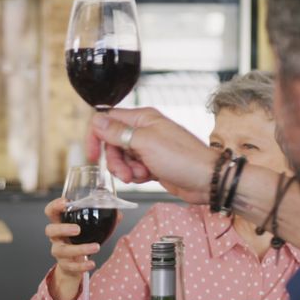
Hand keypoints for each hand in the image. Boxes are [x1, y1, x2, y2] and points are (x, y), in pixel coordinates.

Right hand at [44, 197, 98, 293]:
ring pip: (62, 250)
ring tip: (96, 247)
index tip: (66, 202)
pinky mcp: (64, 265)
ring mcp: (58, 251)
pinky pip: (70, 266)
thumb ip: (102, 220)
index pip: (50, 211)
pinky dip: (82, 265)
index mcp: (60, 223)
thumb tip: (118, 214)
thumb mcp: (88, 228)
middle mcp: (56, 237)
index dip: (55, 206)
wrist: (73, 265)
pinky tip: (92, 263)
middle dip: (62, 229)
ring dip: (80, 249)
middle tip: (77, 229)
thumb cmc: (80, 240)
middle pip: (50, 230)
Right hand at [87, 108, 216, 204]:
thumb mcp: (145, 143)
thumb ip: (118, 132)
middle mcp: (144, 130)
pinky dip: (136, 175)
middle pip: (112, 142)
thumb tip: (97, 120)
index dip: (96, 137)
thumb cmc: (183, 159)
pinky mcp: (152, 163)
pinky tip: (148, 177)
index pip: (107, 120)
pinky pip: (132, 168)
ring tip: (140, 175)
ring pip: (121, 158)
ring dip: (125, 170)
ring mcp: (148, 147)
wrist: (207, 181)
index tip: (92, 155)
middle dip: (114, 160)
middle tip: (124, 172)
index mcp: (143, 118)